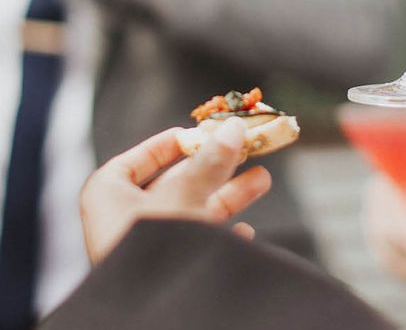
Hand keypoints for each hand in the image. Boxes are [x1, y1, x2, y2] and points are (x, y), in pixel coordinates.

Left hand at [80, 118, 271, 264]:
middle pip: (175, 183)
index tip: (195, 134)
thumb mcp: (184, 195)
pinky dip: (222, 237)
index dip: (165, 146)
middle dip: (215, 167)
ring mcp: (148, 248)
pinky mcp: (169, 271)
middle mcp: (126, 221)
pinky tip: (244, 232)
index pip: (134, 161)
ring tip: (261, 180)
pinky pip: (198, 247)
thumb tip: (233, 129)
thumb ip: (210, 162)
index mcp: (109, 197)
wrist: (158, 312)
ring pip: (193, 212)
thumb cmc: (153, 250)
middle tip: (244, 150)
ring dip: (229, 195)